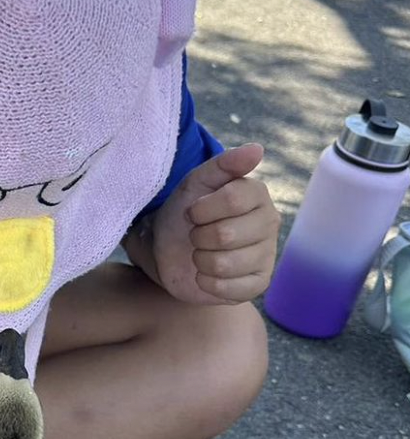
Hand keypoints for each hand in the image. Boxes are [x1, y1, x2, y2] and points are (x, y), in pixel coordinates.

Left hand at [136, 143, 280, 305]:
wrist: (170, 250)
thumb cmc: (186, 214)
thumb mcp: (195, 184)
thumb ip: (222, 165)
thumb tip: (257, 149)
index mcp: (257, 194)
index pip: (233, 200)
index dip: (201, 210)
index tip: (192, 212)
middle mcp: (269, 223)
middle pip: (226, 235)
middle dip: (198, 237)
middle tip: (196, 235)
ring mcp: (266, 256)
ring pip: (224, 264)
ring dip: (200, 260)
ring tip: (200, 253)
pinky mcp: (257, 284)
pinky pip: (228, 289)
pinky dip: (206, 282)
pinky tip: (205, 274)